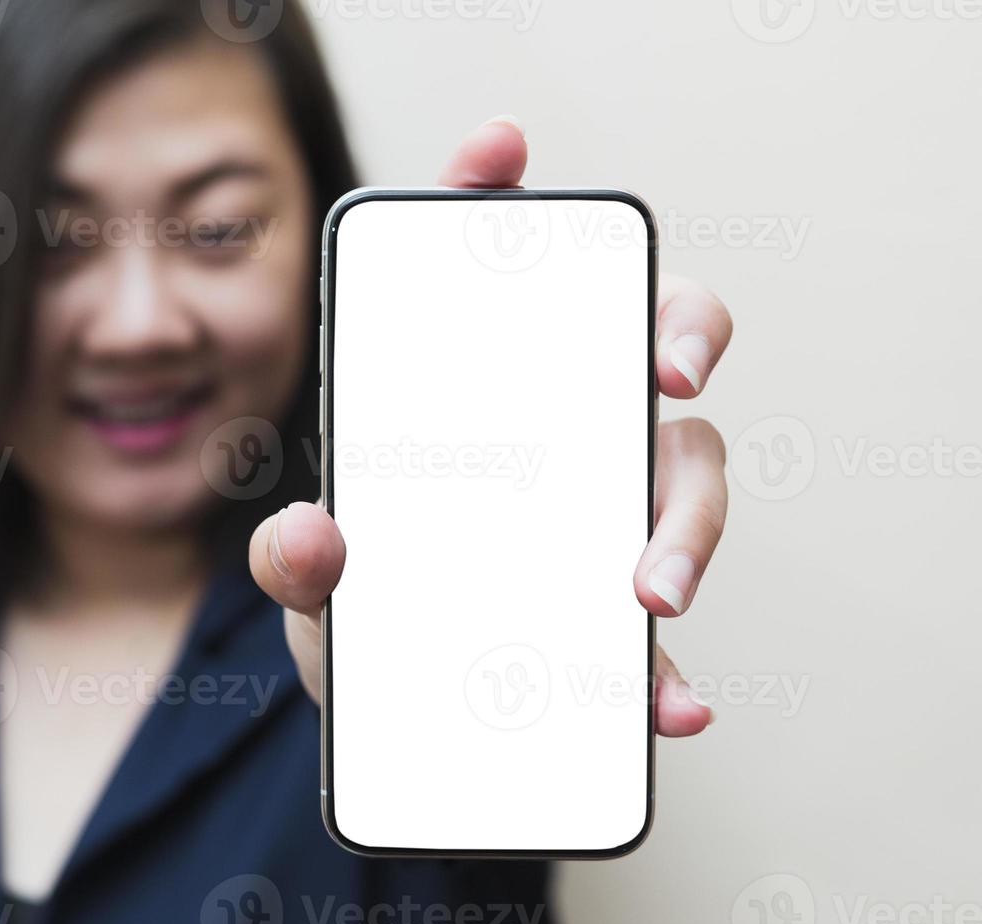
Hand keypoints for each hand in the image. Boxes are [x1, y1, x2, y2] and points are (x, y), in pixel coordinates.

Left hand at [249, 116, 729, 737]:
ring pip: (688, 471)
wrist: (387, 718)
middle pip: (647, 338)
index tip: (498, 147)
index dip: (496, 193)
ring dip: (689, 522)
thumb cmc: (358, 608)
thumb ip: (293, 557)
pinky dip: (673, 671)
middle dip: (678, 329)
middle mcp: (560, 427)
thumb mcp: (310, 580)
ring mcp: (608, 512)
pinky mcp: (625, 610)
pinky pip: (671, 630)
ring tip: (652, 592)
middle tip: (665, 369)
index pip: (497, 269)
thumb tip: (311, 536)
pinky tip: (675, 707)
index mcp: (476, 393)